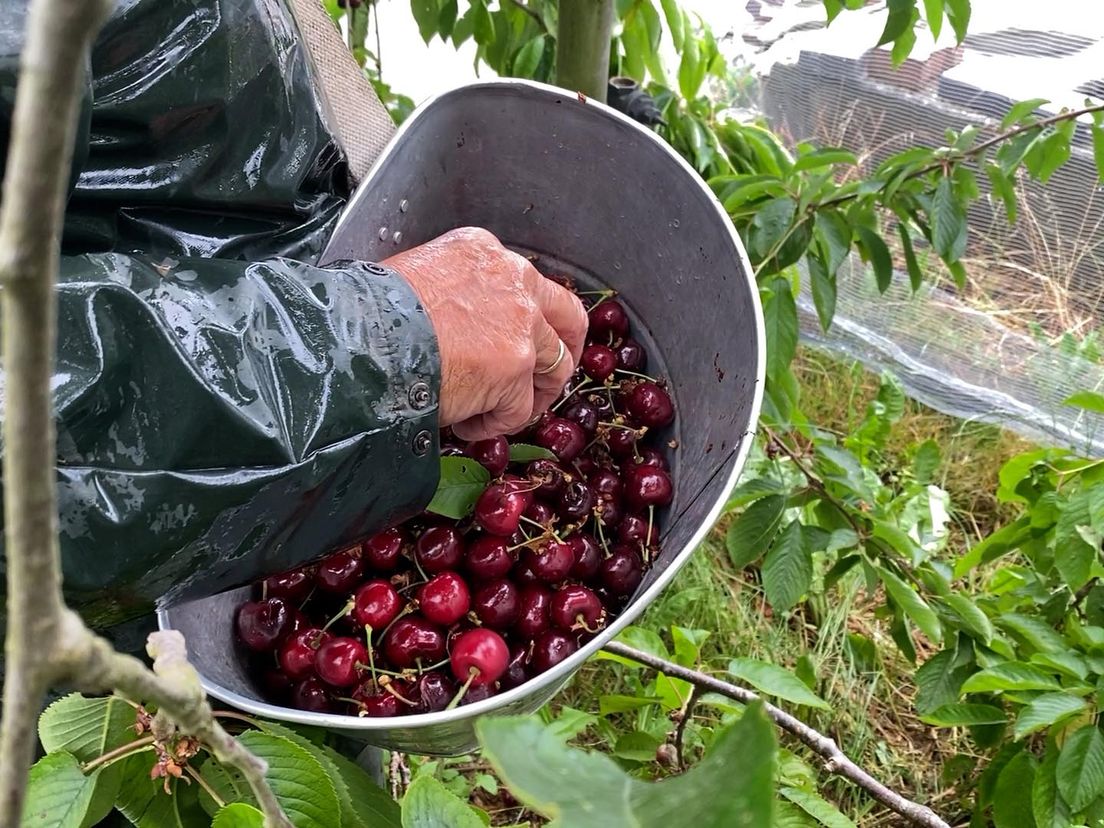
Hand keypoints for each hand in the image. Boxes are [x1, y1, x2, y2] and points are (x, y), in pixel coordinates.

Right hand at [383, 227, 586, 440]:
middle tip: (550, 377)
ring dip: (532, 395)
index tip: (519, 338)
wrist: (360, 341)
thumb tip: (457, 326)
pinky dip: (496, 424)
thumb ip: (453, 292)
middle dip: (564, 349)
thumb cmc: (369, 313)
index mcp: (484, 252)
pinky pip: (519, 408)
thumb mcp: (415, 275)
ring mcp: (520, 326)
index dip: (528, 317)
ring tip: (500, 412)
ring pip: (555, 366)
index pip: (527, 283)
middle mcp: (513, 281)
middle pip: (566, 317)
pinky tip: (467, 425)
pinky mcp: (515, 368)